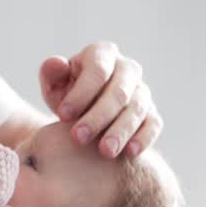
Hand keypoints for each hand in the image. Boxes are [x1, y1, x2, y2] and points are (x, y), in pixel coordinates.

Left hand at [39, 42, 161, 157]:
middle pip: (119, 91)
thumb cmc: (67, 95)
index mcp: (102, 54)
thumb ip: (52, 73)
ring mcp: (142, 90)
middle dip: (98, 116)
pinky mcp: (151, 113)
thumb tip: (57, 63)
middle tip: (78, 138)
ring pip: (137, 108)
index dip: (81, 93)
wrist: (85, 114)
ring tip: (105, 151)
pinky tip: (130, 152)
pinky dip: (144, 137)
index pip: (97, 70)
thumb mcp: (54, 84)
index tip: (62, 115)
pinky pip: (153, 124)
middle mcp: (127, 68)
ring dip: (121, 130)